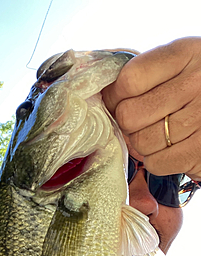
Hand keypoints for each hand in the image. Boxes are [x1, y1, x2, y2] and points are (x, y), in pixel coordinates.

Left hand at [102, 37, 200, 181]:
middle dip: (129, 124)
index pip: (128, 80)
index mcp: (185, 53)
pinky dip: (159, 161)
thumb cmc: (197, 89)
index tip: (118, 101)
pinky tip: (173, 148)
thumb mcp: (178, 66)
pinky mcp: (200, 150)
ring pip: (140, 142)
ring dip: (144, 143)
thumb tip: (101, 94)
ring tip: (162, 134)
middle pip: (128, 115)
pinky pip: (156, 163)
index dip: (114, 97)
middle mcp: (195, 82)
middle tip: (144, 121)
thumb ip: (144, 73)